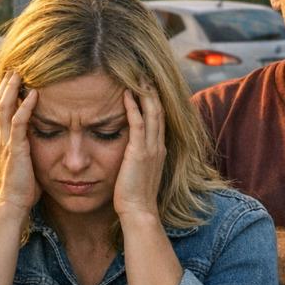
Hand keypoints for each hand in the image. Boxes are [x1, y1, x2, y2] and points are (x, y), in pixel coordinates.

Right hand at [0, 72, 40, 212]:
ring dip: (12, 89)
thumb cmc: (23, 187)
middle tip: (14, 67)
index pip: (2, 110)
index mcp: (3, 139)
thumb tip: (43, 140)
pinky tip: (33, 94)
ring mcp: (6, 142)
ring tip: (19, 72)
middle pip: (0, 103)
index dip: (6, 93)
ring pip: (5, 108)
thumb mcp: (26, 162)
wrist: (13, 204)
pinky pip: (18, 122)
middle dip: (6, 85)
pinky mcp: (15, 148)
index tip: (14, 77)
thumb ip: (29, 148)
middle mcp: (1, 137)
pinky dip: (25, 106)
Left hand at [113, 88, 166, 220]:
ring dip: (145, 93)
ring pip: (152, 113)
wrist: (139, 212)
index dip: (155, 101)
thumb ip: (140, 159)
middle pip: (159, 111)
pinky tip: (125, 94)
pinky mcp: (139, 152)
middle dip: (153, 91)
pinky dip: (133, 107)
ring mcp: (150, 148)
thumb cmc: (136, 196)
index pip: (159, 119)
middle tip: (145, 73)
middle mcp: (158, 146)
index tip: (148, 85)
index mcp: (159, 150)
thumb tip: (133, 151)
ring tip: (138, 76)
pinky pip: (137, 123)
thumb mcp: (141, 172)